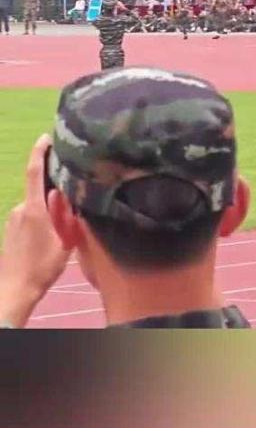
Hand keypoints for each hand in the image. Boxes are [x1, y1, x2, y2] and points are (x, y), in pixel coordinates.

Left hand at [0, 135, 71, 326]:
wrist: (15, 290)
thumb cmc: (42, 267)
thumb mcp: (63, 242)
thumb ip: (64, 215)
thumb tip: (63, 193)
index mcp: (33, 209)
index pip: (34, 172)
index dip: (39, 152)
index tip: (46, 137)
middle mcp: (20, 209)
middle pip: (38, 189)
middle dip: (53, 189)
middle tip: (72, 191)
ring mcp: (13, 219)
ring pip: (34, 205)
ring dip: (47, 208)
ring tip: (64, 221)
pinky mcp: (11, 230)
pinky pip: (29, 216)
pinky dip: (40, 217)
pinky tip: (50, 233)